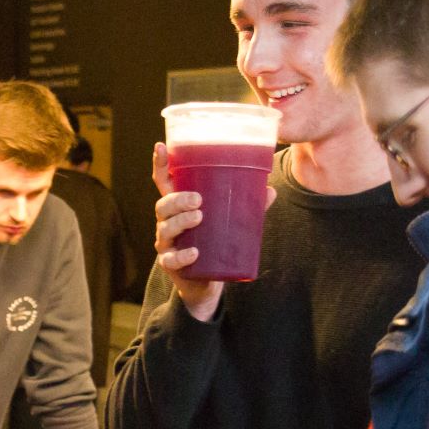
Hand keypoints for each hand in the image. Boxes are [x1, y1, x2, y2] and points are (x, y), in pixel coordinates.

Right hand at [151, 144, 273, 322]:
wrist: (206, 282)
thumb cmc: (214, 242)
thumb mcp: (228, 222)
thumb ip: (246, 207)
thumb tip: (269, 190)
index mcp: (178, 206)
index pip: (163, 181)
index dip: (159, 163)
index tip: (159, 146)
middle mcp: (167, 222)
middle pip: (163, 205)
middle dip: (177, 199)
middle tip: (198, 199)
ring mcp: (167, 243)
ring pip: (165, 229)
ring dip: (180, 221)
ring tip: (199, 217)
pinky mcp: (171, 265)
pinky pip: (171, 259)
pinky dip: (182, 255)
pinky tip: (194, 252)